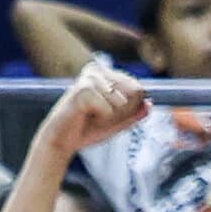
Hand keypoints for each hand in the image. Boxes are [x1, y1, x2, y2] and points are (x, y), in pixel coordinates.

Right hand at [36, 62, 151, 158]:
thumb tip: (149, 104)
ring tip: (91, 117)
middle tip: (98, 118)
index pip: (138, 89)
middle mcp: (97, 70)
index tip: (108, 114)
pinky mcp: (82, 90)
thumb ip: (134, 114)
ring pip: (121, 102)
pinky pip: (108, 110)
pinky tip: (85, 117)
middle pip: (133, 93)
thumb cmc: (87, 129)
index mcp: (106, 73)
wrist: (61, 141)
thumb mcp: (117, 122)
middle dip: (121, 114)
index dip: (130, 109)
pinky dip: (100, 120)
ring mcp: (89, 78)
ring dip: (109, 118)